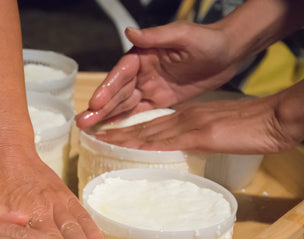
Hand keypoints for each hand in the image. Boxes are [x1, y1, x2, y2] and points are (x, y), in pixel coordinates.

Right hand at [76, 21, 240, 128]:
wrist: (229, 52)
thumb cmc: (207, 39)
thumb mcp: (182, 34)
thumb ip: (156, 36)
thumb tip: (129, 32)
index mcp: (143, 55)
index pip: (120, 73)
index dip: (107, 88)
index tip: (95, 102)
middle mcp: (142, 72)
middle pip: (117, 92)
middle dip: (100, 108)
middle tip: (82, 122)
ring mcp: (150, 87)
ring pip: (124, 105)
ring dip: (107, 117)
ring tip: (89, 129)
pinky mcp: (160, 100)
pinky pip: (140, 113)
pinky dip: (125, 122)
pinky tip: (112, 132)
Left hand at [93, 82, 303, 153]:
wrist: (271, 119)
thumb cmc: (249, 128)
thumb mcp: (216, 132)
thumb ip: (196, 138)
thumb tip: (181, 148)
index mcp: (185, 118)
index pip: (150, 125)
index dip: (127, 131)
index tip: (108, 136)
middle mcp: (181, 119)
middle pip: (142, 128)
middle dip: (116, 133)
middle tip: (93, 137)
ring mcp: (188, 125)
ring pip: (148, 133)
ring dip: (122, 139)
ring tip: (100, 142)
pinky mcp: (199, 134)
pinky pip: (166, 141)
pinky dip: (145, 145)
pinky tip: (129, 149)